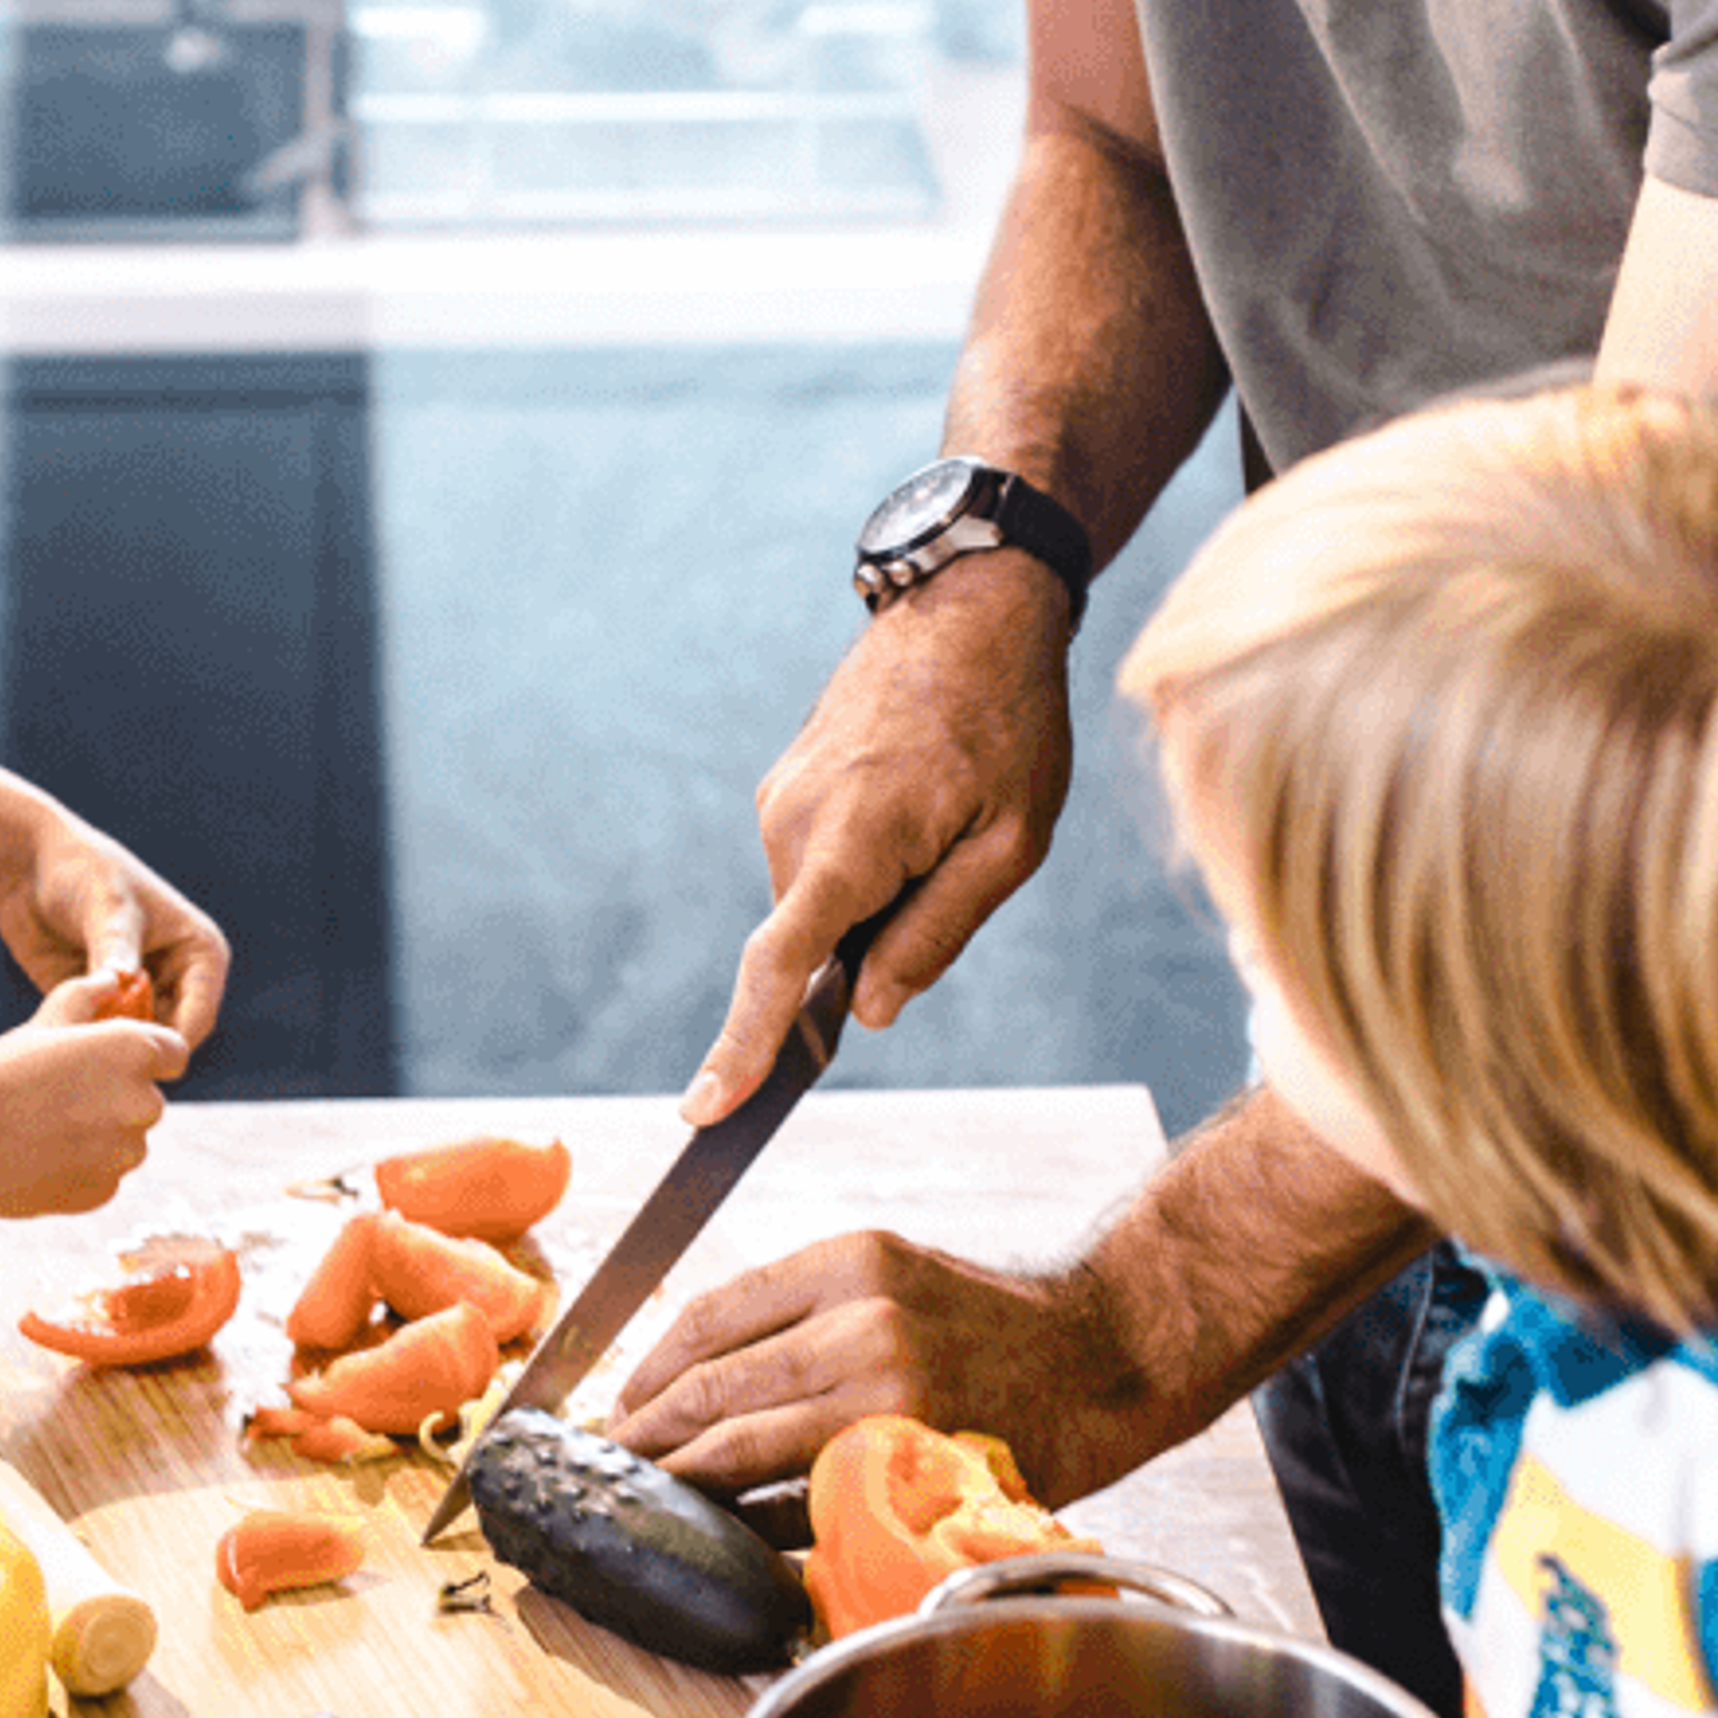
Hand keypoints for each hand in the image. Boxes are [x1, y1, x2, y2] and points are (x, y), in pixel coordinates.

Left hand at [0, 819, 230, 1059]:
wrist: (28, 867)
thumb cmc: (81, 870)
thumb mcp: (106, 905)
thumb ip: (116, 948)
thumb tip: (124, 984)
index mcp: (200, 951)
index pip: (200, 1015)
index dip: (169, 1042)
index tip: (125, 1051)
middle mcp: (176, 978)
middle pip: (168, 1038)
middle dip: (134, 1047)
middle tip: (92, 1043)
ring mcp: (139, 995)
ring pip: (134, 1044)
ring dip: (107, 1048)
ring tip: (73, 1028)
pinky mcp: (102, 1006)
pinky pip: (100, 1041)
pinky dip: (84, 1042)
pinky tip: (58, 1027)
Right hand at [0, 1005, 187, 1216]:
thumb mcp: (46, 1019)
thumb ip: (91, 994)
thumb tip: (117, 978)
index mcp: (135, 1051)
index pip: (174, 1054)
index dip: (146, 1056)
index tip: (110, 1062)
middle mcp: (143, 1103)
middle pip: (148, 1101)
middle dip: (117, 1098)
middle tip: (59, 1096)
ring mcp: (124, 1154)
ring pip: (126, 1143)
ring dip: (100, 1137)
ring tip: (43, 1127)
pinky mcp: (102, 1192)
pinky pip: (104, 1178)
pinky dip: (80, 1170)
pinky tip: (38, 1157)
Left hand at [614, 1227, 1157, 1500]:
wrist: (1104, 1357)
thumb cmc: (992, 1324)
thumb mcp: (893, 1274)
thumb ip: (803, 1312)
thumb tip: (694, 1372)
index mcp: (847, 1262)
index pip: (709, 1315)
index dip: (648, 1368)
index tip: (619, 1404)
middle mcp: (863, 1320)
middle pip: (715, 1384)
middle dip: (648, 1432)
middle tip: (612, 1463)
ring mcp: (888, 1395)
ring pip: (746, 1444)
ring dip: (685, 1478)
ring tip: (649, 1497)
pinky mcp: (914, 1462)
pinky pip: (806, 1498)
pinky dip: (757, 1518)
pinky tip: (730, 1529)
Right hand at [683, 564, 1079, 1117]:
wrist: (970, 606)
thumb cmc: (1008, 723)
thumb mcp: (1011, 843)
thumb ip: (938, 933)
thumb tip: (870, 1011)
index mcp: (853, 839)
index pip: (780, 964)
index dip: (744, 1045)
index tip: (705, 1111)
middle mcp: (794, 821)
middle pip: (818, 941)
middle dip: (877, 942)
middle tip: (958, 860)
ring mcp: (780, 800)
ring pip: (823, 903)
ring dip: (880, 894)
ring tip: (948, 811)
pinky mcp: (784, 786)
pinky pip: (821, 862)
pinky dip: (867, 864)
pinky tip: (920, 800)